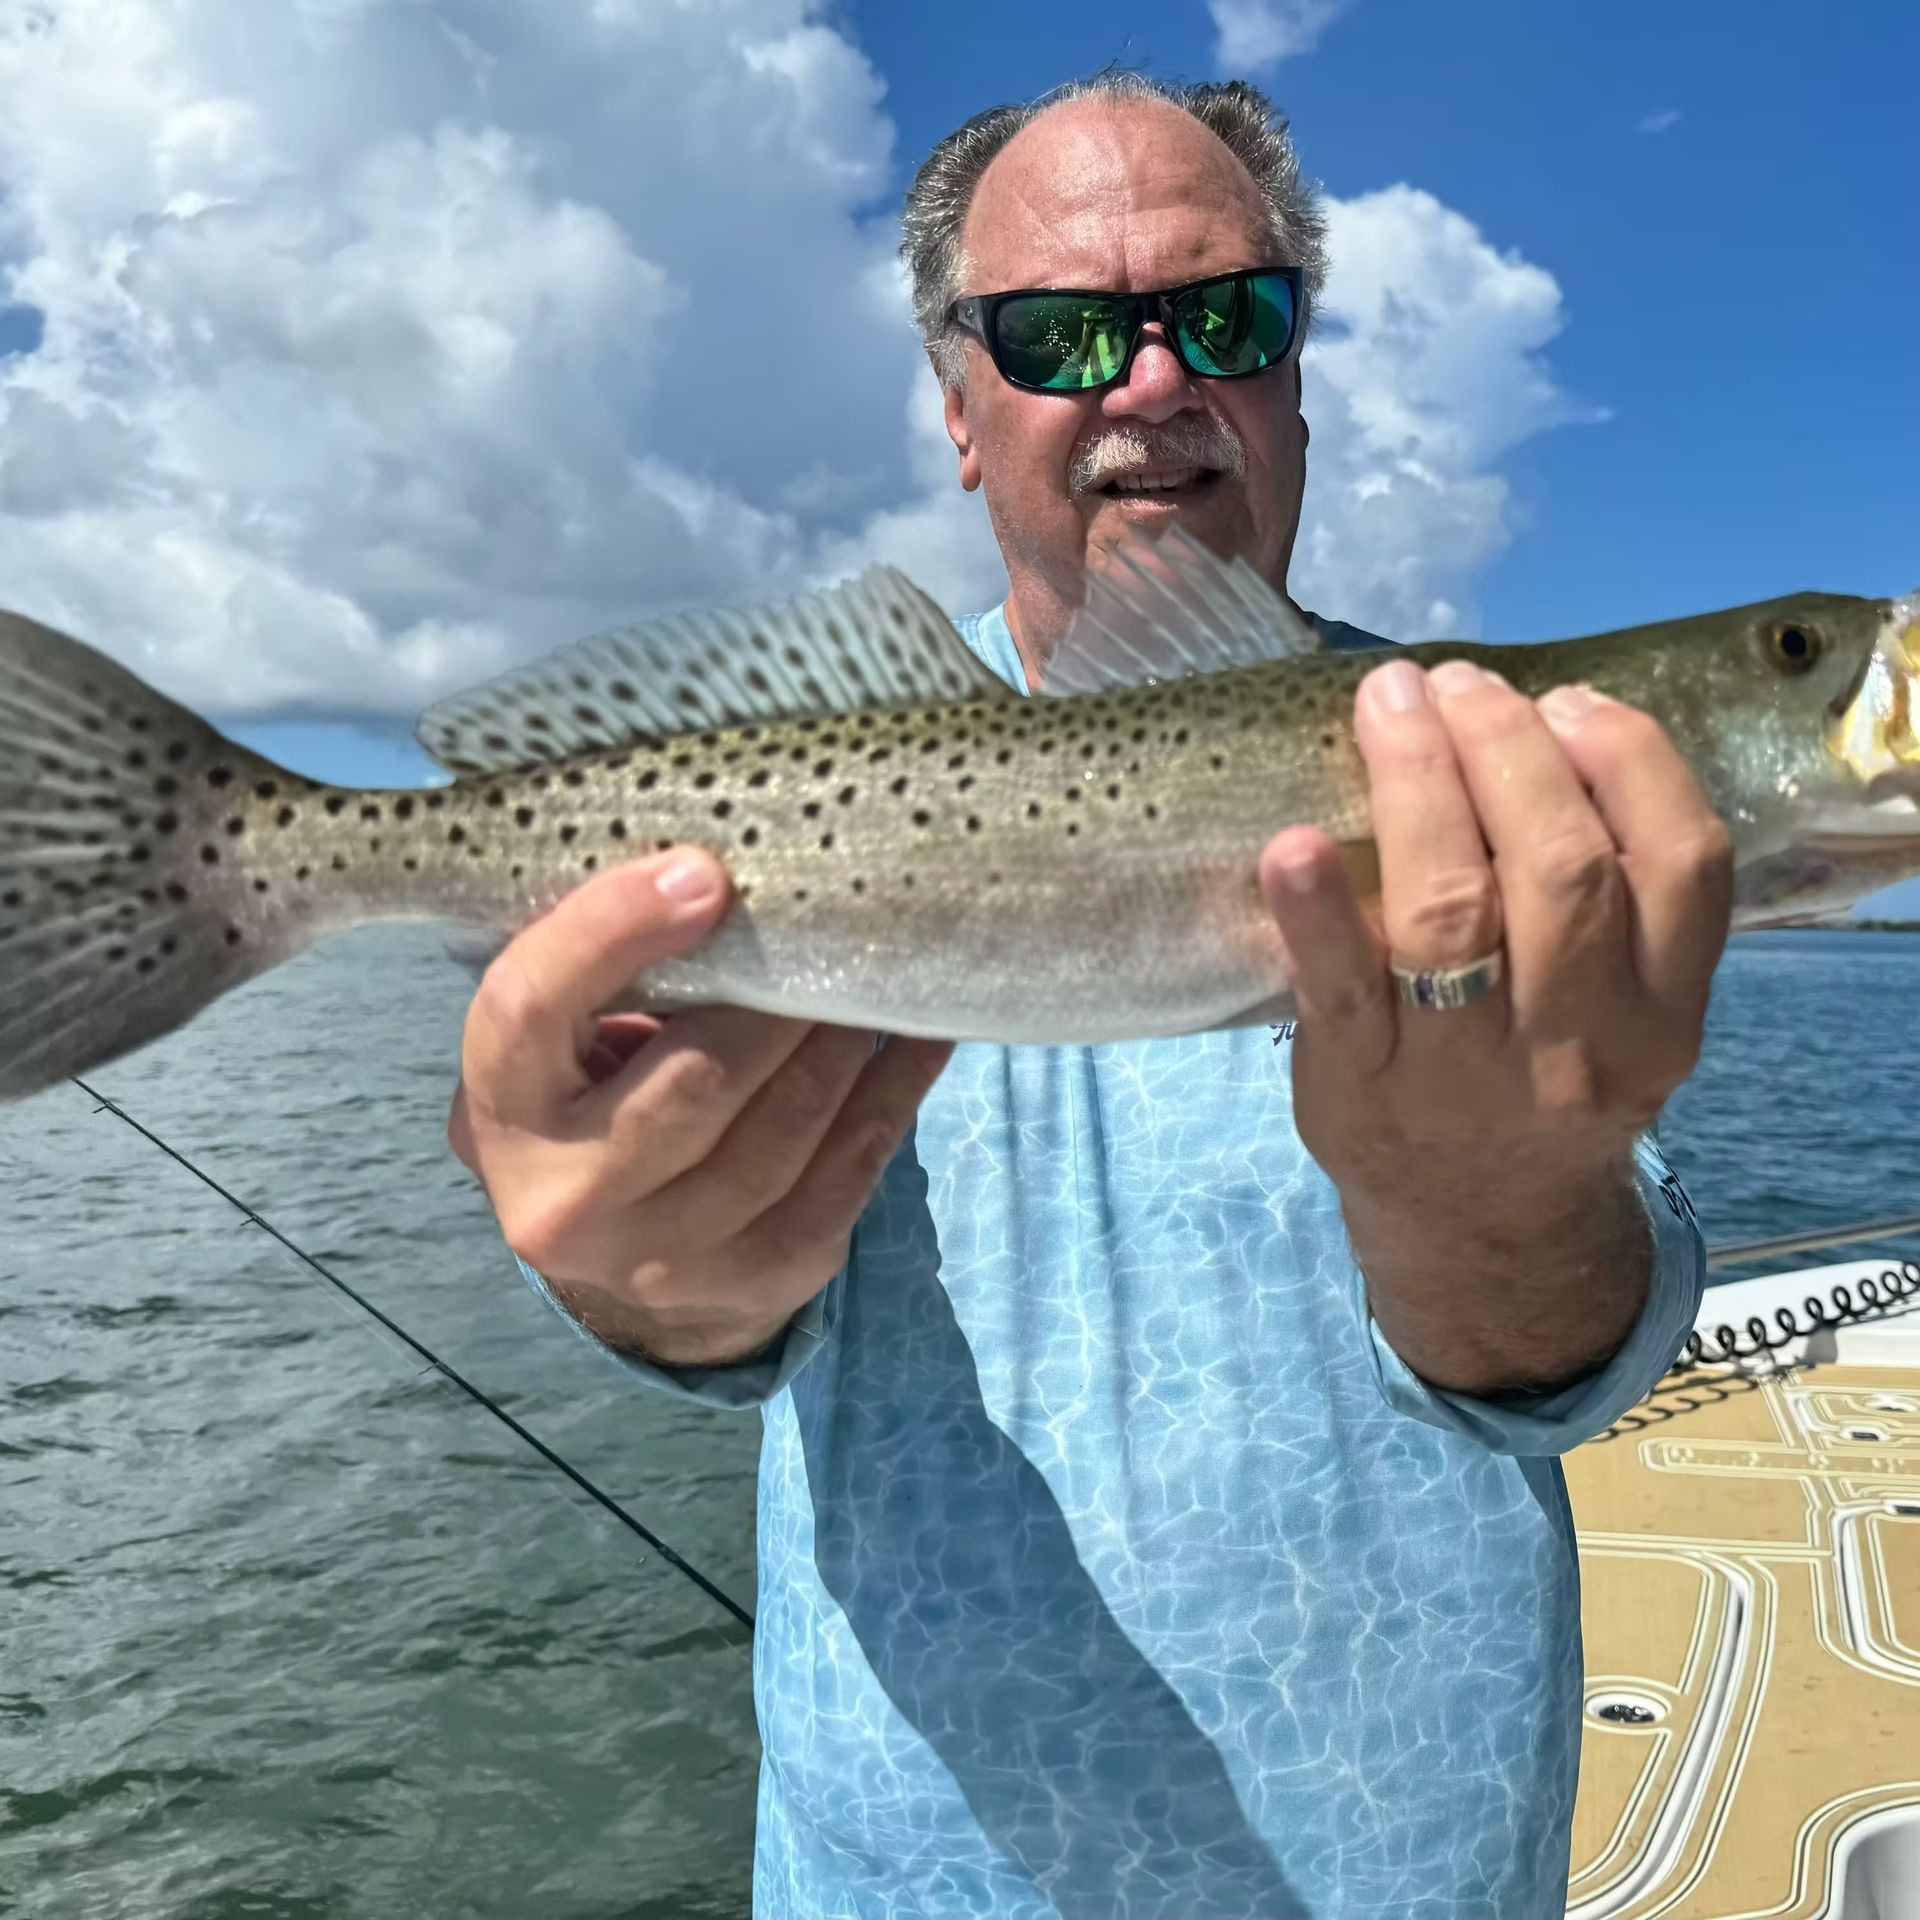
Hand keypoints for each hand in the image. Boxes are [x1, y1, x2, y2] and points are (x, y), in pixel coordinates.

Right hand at [447, 849, 952, 1366]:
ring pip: (787, 1126)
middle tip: (834, 926)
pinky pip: (851, 1170)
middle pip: (696, 1078)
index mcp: (501, 1111)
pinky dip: (896, 1090)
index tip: (707, 872)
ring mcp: (665, 1258)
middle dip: (779, 995)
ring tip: (876, 974)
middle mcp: (566, 1200)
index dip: (612, 928)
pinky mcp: (760, 1279)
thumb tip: (716, 869)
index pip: (531, 1005)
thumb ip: (600, 966)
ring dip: (846, 1038)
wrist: (620, 1254)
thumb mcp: (559, 1038)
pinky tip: (923, 1035)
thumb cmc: (592, 1096)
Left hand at [1256, 658, 1731, 1387]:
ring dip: (1420, 786)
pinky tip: (1290, 843)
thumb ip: (1617, 904)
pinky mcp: (1360, 1088)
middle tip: (1459, 685)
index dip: (1628, 761)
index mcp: (1663, 1016)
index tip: (1568, 700)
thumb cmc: (1544, 1081)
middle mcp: (1578, 1047)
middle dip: (1507, 750)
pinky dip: (1313, 910)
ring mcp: (1465, 1075)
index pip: (1680, 865)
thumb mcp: (1623, 1014)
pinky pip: (1339, 990)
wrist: (1481, 1231)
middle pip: (1561, 871)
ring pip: (1454, 913)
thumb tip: (1546, 725)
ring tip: (1394, 707)